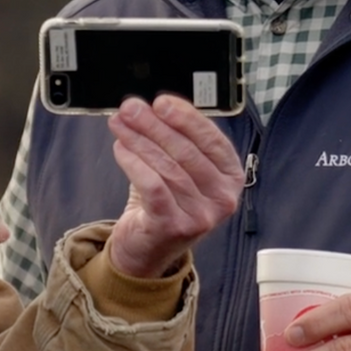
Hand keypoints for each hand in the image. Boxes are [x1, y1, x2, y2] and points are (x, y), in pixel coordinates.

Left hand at [106, 96, 243, 278]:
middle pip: (187, 151)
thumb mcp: (180, 169)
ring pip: (167, 167)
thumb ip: (174, 140)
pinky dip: (134, 163)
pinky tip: (121, 148)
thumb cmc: (166, 202)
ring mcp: (201, 215)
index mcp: (231, 177)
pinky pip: (152, 186)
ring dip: (139, 140)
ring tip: (119, 125)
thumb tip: (148, 108)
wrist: (149, 247)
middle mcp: (222, 198)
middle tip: (131, 108)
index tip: (161, 103)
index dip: (186, 117)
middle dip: (154, 124)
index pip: (212, 140)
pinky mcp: (174, 226)